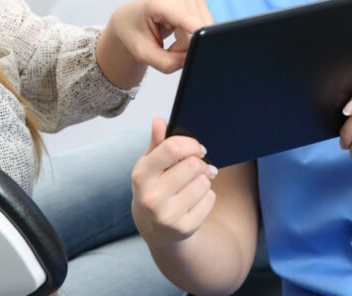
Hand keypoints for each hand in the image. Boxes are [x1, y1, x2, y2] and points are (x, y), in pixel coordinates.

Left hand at [97, 0, 211, 87]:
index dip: (198, 36)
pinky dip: (191, 38)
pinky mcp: (197, 5)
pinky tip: (178, 35)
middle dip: (185, 48)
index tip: (204, 49)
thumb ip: (167, 63)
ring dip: (188, 44)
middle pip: (195, 31)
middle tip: (167, 49)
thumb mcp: (143, 54)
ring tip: (171, 41)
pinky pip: (202, 29)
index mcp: (160, 3)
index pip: (189, 20)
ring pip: (200, 32)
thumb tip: (192, 60)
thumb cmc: (134, 33)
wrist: (130, 21)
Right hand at [131, 118, 217, 245]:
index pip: (172, 149)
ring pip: (203, 182)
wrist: (155, 228)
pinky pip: (210, 199)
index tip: (196, 148)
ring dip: (204, 180)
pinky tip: (196, 200)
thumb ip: (157, 143)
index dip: (190, 144)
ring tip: (195, 184)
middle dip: (199, 163)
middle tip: (198, 167)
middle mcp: (151, 197)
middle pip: (192, 165)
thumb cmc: (155, 187)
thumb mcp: (150, 165)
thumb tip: (159, 121)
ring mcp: (166, 216)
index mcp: (141, 175)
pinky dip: (207, 196)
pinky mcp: (184, 228)